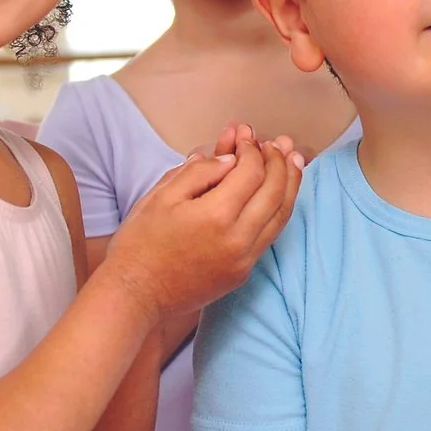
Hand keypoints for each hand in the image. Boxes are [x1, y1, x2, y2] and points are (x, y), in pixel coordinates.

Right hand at [100, 126, 303, 320]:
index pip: (251, 172)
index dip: (252, 149)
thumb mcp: (161, 196)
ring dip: (290, 185)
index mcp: (215, 215)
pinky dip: (279, 210)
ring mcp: (243, 260)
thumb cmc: (141, 243)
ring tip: (295, 161)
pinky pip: (270, 236)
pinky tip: (280, 195)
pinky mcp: (242, 273)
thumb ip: (198, 172)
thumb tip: (230, 160)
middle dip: (279, 162)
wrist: (135, 294)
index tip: (245, 137)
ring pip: (281, 216)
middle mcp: (237, 239)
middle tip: (280, 143)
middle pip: (274, 192)